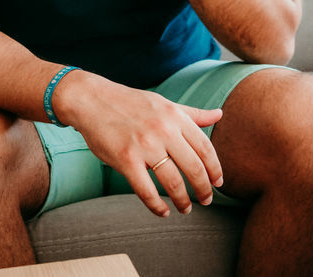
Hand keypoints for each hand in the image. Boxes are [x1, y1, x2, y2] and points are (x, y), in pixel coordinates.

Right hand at [57, 71, 224, 217]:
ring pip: (172, 182)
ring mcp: (145, 145)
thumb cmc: (131, 103)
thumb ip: (192, 113)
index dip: (215, 169)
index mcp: (175, 117)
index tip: (219, 183)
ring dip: (182, 200)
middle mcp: (164, 130)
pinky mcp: (125, 159)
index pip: (205, 147)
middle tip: (207, 201)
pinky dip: (156, 206)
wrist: (92, 100)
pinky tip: (163, 212)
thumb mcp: (165, 104)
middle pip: (194, 167)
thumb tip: (219, 114)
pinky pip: (146, 190)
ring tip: (186, 208)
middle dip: (204, 189)